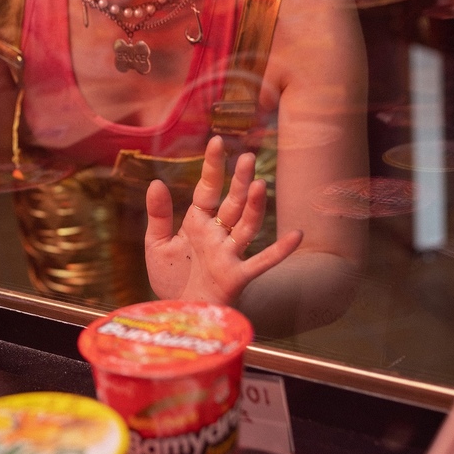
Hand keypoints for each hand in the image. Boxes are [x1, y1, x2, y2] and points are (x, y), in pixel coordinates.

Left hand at [145, 135, 302, 306]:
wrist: (178, 313)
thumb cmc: (172, 279)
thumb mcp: (157, 244)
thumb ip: (158, 215)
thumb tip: (157, 182)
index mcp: (199, 223)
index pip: (208, 189)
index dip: (213, 167)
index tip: (217, 141)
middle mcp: (218, 234)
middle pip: (232, 203)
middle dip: (238, 180)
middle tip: (246, 156)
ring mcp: (229, 254)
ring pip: (246, 225)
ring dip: (252, 206)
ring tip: (258, 184)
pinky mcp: (236, 276)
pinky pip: (261, 262)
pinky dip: (279, 250)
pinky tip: (296, 235)